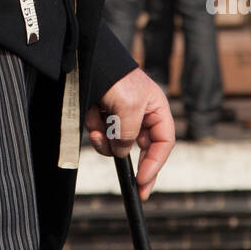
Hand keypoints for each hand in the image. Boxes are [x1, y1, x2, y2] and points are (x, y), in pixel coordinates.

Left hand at [85, 67, 174, 201]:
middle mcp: (141, 114)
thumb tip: (122, 152)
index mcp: (156, 109)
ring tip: (99, 130)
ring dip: (107, 142)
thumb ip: (129, 134)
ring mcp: (121, 116)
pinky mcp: (104, 116)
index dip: (156, 163)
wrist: (87, 60)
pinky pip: (102, 134)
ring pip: (118, 144)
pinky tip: (92, 117)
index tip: (144, 181)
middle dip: (132, 162)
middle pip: (142, 148)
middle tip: (136, 189)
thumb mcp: (129, 108)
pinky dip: (96, 130)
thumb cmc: (115, 77)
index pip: (163, 143)